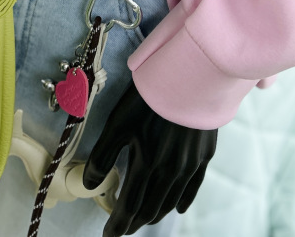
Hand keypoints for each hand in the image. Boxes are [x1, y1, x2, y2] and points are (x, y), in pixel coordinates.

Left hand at [83, 81, 216, 235]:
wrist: (191, 74)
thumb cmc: (150, 96)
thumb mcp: (118, 122)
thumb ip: (103, 155)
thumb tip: (89, 184)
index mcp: (147, 163)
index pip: (130, 205)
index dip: (118, 224)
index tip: (109, 235)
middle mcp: (170, 170)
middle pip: (151, 208)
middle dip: (135, 222)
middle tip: (124, 227)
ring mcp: (190, 164)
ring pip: (172, 201)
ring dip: (156, 213)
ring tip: (144, 217)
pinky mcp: (204, 154)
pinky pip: (194, 187)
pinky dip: (183, 200)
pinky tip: (178, 207)